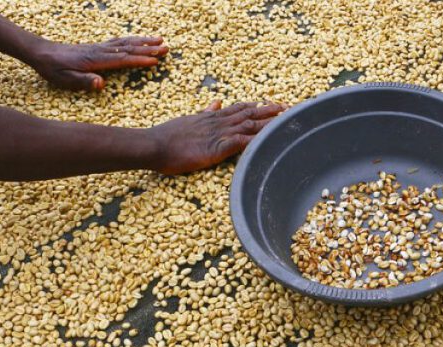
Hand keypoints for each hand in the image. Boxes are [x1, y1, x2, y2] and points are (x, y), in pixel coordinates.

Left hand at [27, 36, 167, 91]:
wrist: (41, 53)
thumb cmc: (53, 69)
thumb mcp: (65, 80)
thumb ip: (84, 81)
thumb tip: (101, 84)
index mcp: (95, 60)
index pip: (122, 60)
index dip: (139, 60)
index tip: (155, 61)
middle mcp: (100, 51)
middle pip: (128, 48)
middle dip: (148, 48)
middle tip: (166, 48)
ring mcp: (99, 47)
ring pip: (125, 43)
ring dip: (144, 41)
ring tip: (160, 40)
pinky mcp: (97, 46)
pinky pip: (119, 42)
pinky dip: (132, 40)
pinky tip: (138, 40)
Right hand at [148, 101, 285, 174]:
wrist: (154, 145)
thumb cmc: (167, 137)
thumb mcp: (189, 120)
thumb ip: (205, 112)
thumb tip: (216, 103)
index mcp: (212, 117)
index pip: (239, 108)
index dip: (256, 106)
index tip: (271, 103)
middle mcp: (219, 122)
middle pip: (250, 114)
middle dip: (270, 111)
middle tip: (289, 108)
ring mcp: (219, 134)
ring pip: (250, 125)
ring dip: (269, 123)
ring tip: (286, 120)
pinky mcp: (217, 147)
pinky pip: (241, 142)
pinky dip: (256, 140)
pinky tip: (269, 140)